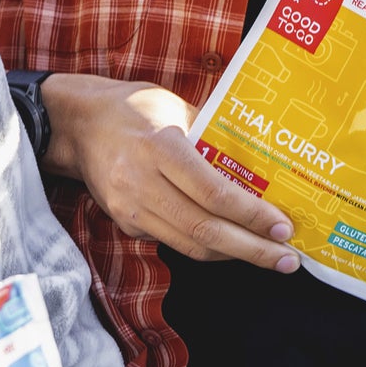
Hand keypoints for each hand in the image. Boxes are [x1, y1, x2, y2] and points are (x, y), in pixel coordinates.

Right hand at [42, 74, 299, 271]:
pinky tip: (234, 245)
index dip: (251, 216)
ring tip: (270, 257)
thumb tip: (262, 161)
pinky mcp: (126, 223)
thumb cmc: (134, 109)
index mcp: (160, 149)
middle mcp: (143, 184)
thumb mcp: (176, 107)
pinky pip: (175, 242)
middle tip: (288, 260)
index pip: (213, 193)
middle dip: (252, 249)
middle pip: (205, 230)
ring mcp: (131, 209)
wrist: (77, 125)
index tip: (283, 227)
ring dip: (234, 255)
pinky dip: (208, 247)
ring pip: (191, 245)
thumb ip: (214, 134)